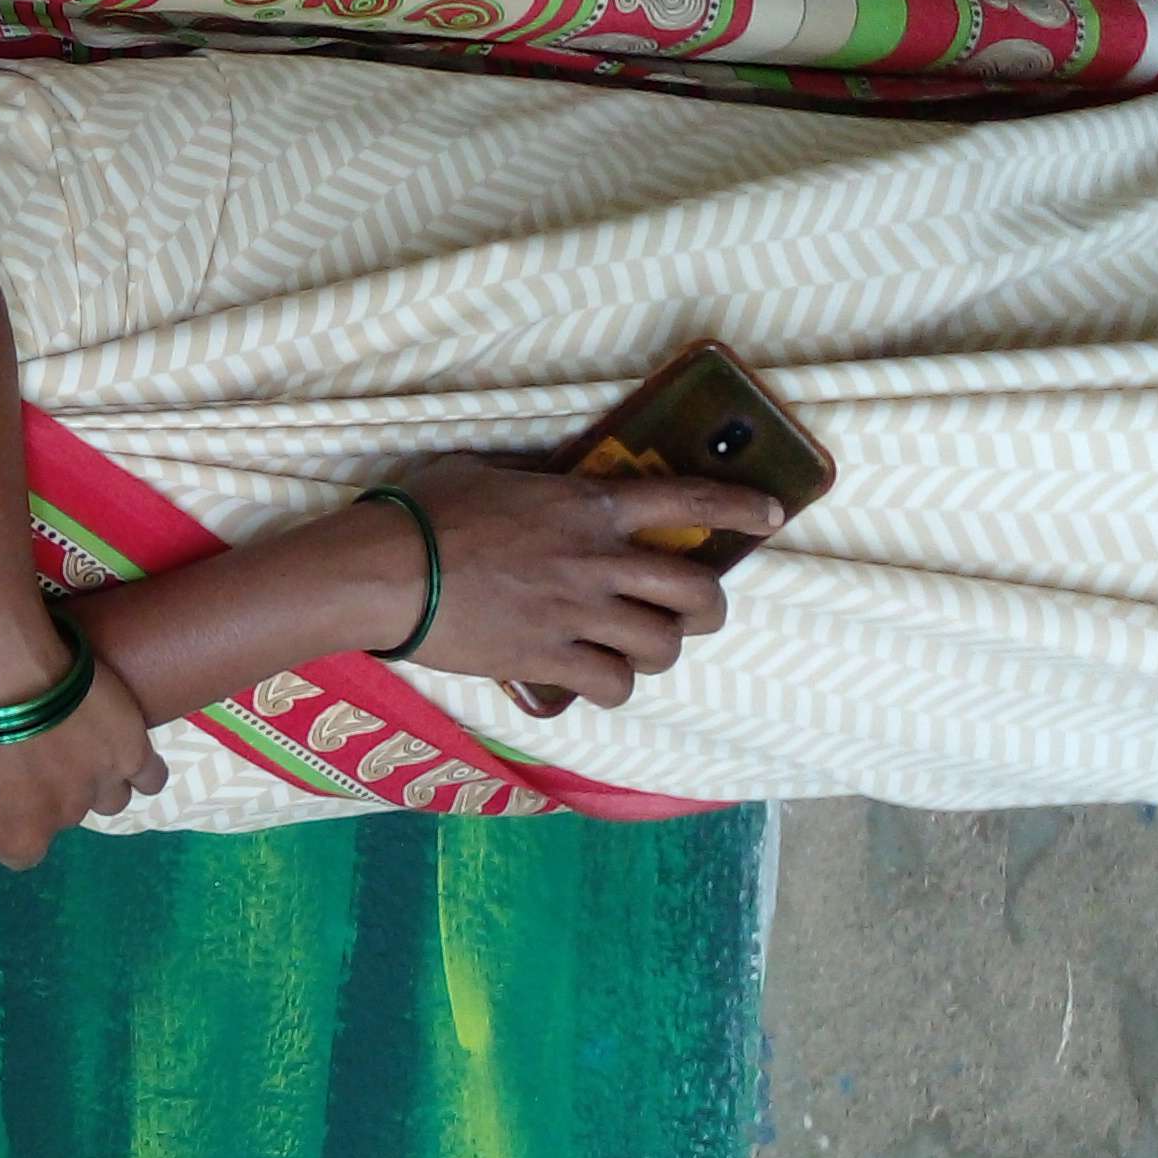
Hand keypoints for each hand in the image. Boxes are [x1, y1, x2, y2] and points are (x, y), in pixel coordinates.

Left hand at [0, 657, 163, 888]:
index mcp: (20, 839)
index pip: (20, 853)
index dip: (7, 825)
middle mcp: (66, 819)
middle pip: (61, 818)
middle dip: (44, 796)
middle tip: (23, 756)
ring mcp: (101, 782)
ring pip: (108, 798)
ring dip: (91, 783)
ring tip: (70, 750)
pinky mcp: (130, 745)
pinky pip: (149, 775)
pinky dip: (139, 771)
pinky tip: (123, 756)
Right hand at [389, 455, 789, 704]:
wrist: (384, 572)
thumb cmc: (424, 512)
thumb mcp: (487, 472)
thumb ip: (534, 479)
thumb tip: (546, 479)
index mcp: (588, 506)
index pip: (690, 498)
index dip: (741, 506)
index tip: (773, 514)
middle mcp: (597, 560)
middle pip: (694, 591)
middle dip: (707, 607)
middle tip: (692, 612)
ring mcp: (575, 613)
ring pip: (661, 645)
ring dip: (659, 651)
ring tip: (637, 651)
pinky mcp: (546, 658)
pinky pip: (610, 683)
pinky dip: (613, 686)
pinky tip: (597, 682)